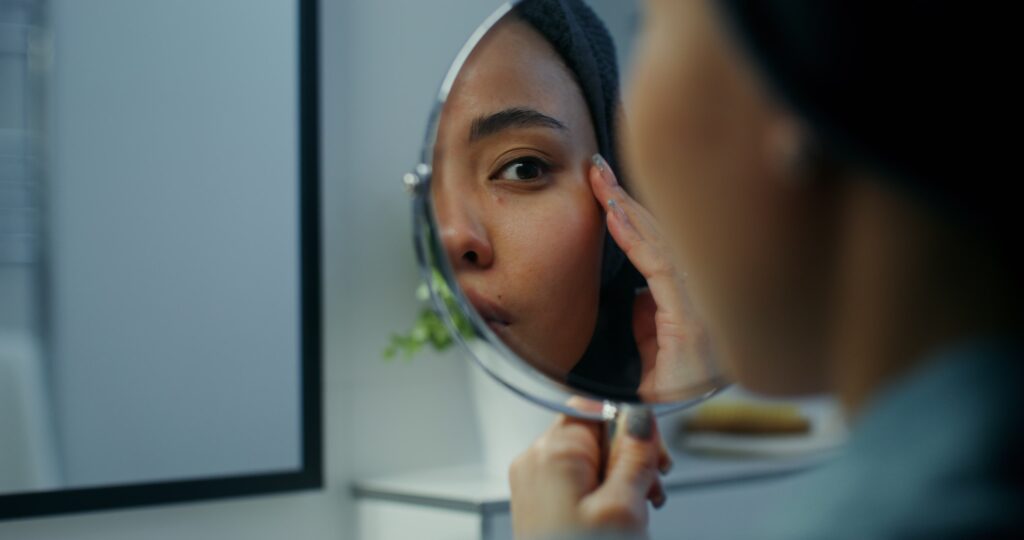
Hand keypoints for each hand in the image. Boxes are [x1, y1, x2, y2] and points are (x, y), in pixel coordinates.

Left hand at [509, 404, 671, 539]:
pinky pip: (578, 480)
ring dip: (622, 476)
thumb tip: (639, 413)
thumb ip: (634, 455)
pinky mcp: (541, 503)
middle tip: (651, 489)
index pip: (595, 404)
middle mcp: (536, 460)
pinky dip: (604, 492)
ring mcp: (536, 483)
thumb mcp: (623, 508)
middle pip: (594, 430)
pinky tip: (620, 517)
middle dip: (630, 455)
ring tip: (639, 510)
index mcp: (552, 452)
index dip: (630, 424)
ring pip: (590, 457)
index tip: (653, 453)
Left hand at [589, 154, 712, 400]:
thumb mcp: (650, 353)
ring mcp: (705, 314)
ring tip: (600, 184)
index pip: (665, 248)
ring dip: (630, 211)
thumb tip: (638, 291)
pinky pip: (662, 270)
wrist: (656, 442)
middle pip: (670, 237)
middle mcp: (709, 305)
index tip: (605, 185)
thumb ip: (649, 317)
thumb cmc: (662, 403)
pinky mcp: (694, 327)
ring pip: (668, 245)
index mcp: (698, 309)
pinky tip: (614, 215)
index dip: (634, 214)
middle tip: (597, 168)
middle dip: (629, 200)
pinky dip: (636, 238)